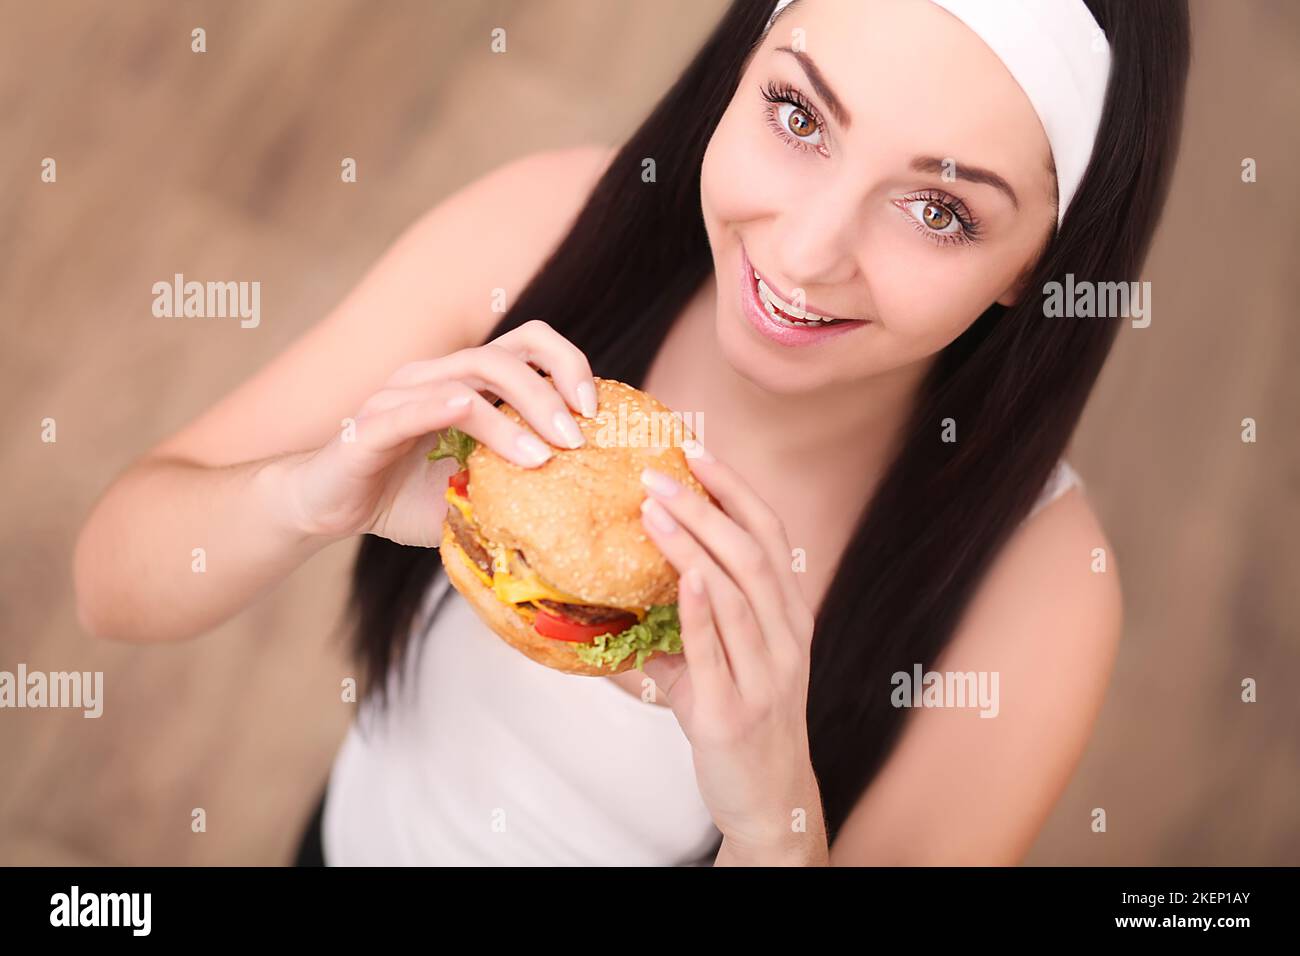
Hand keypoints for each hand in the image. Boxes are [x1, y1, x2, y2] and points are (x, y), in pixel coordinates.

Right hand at [281, 320, 597, 546]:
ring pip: (465, 381)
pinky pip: (411, 409)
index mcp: (463, 380)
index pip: (525, 344)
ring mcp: (399, 396)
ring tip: (543, 454)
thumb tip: (581, 506)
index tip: (596, 409)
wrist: (327, 507)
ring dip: (512, 415)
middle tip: (578, 436)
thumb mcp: (474, 492)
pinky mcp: (368, 428)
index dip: (566, 363)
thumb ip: (517, 486)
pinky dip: (444, 408)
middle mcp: (432, 375)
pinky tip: (470, 416)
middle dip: (550, 390)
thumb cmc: (403, 496)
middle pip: (503, 355)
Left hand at [639, 443, 827, 865]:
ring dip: (695, 543)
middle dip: (707, 504)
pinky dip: (702, 609)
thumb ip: (687, 622)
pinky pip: (718, 651)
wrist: (768, 801)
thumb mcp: (727, 664)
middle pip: (753, 552)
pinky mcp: (734, 712)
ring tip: (654, 507)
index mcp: (789, 617)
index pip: (770, 534)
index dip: (735, 489)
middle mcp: (787, 638)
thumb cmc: (743, 723)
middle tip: (661, 470)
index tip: (698, 450)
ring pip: (737, 592)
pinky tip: (683, 575)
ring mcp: (766, 675)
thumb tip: (620, 586)